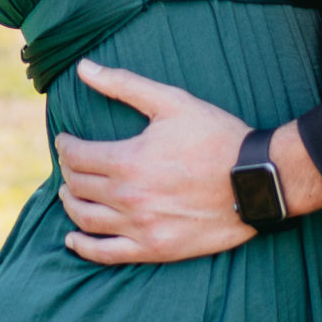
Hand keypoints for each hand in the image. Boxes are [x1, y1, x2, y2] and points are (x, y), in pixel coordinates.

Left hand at [53, 59, 254, 264]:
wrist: (256, 181)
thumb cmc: (215, 136)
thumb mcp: (171, 102)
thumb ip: (123, 84)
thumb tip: (83, 67)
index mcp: (129, 161)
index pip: (77, 156)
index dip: (65, 146)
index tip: (65, 140)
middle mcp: (129, 198)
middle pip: (78, 186)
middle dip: (68, 171)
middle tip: (70, 163)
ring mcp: (141, 227)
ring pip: (86, 219)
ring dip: (70, 204)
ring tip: (68, 193)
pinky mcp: (155, 249)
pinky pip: (107, 254)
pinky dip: (84, 247)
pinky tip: (73, 239)